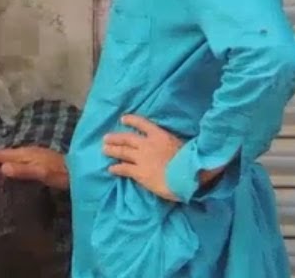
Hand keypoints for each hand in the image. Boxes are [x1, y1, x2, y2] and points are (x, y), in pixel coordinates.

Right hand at [0, 147, 68, 190]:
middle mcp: (27, 151)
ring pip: (9, 156)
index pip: (0, 155)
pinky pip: (16, 159)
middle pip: (2, 153)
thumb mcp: (43, 173)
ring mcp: (32, 155)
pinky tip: (6, 168)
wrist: (81, 171)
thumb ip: (24, 170)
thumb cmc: (61, 174)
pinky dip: (6, 162)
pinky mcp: (37, 160)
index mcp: (25, 154)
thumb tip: (2, 168)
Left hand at [103, 114, 222, 201]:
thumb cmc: (190, 160)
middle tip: (106, 138)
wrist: (188, 175)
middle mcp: (147, 144)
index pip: (142, 124)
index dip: (131, 120)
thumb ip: (171, 142)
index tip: (123, 119)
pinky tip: (111, 169)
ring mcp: (141, 158)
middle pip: (127, 138)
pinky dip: (116, 168)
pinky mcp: (139, 172)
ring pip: (122, 152)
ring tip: (104, 150)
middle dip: (116, 138)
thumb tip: (170, 144)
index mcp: (159, 135)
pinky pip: (124, 168)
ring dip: (112, 150)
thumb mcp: (182, 144)